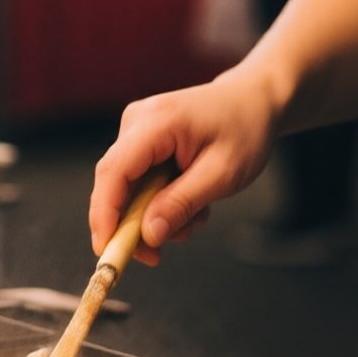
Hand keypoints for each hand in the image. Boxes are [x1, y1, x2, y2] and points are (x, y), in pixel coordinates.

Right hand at [89, 66, 276, 267]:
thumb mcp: (222, 174)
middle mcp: (137, 121)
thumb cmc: (244, 130)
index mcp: (156, 122)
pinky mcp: (142, 140)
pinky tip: (191, 202)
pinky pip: (138, 182)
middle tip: (156, 256)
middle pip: (114, 183)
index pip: (114, 171)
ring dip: (154, 214)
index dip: (104, 214)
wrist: (253, 101)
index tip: (107, 250)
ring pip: (127, 188)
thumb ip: (181, 203)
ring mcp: (137, 129)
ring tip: (196, 217)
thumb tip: (147, 235)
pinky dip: (160, 202)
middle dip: (131, 225)